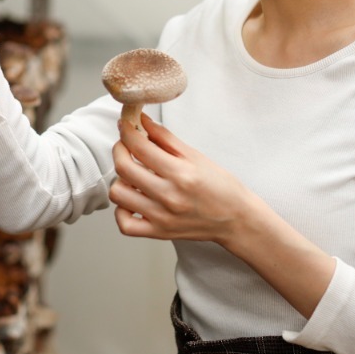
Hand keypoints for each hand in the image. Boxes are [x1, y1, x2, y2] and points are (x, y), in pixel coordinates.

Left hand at [109, 113, 253, 243]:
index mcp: (180, 173)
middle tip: (126, 145)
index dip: (126, 130)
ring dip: (120, 179)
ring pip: (118, 193)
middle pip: (123, 167)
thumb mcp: (195, 156)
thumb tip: (141, 121)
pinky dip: (122, 210)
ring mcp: (161, 217)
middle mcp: (169, 196)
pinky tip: (133, 199)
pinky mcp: (158, 232)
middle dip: (119, 149)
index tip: (125, 124)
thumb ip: (165, 138)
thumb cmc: (220, 186)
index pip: (139, 146)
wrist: (236, 219)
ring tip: (133, 175)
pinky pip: (124, 224)